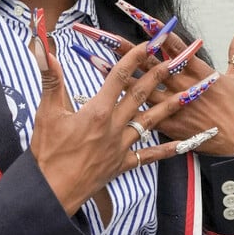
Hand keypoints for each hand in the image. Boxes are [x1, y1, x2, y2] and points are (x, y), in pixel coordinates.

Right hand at [29, 10, 208, 215]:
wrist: (52, 190)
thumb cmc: (47, 152)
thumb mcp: (45, 112)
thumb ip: (50, 79)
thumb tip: (43, 49)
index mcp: (96, 111)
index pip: (118, 77)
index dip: (133, 58)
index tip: (148, 43)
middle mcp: (114, 126)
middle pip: (140, 95)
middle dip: (158, 74)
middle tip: (176, 59)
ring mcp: (121, 146)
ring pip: (151, 121)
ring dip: (171, 105)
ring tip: (190, 93)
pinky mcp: (122, 164)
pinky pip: (150, 155)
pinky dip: (168, 149)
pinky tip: (184, 143)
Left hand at [104, 0, 233, 154]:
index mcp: (198, 71)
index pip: (173, 45)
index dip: (156, 30)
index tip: (138, 15)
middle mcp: (181, 86)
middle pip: (147, 62)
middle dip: (123, 47)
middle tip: (100, 33)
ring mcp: (171, 106)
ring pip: (137, 88)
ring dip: (114, 74)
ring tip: (91, 59)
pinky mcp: (166, 125)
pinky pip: (139, 114)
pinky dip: (123, 106)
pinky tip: (104, 99)